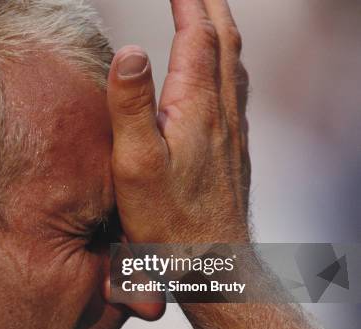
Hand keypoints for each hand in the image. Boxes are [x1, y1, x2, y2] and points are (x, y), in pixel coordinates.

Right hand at [108, 0, 249, 243]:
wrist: (215, 263)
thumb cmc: (170, 221)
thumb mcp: (137, 164)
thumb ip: (131, 106)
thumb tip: (132, 50)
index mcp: (196, 108)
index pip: (199, 37)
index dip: (189, 2)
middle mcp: (221, 113)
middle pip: (225, 42)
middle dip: (210, 7)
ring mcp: (232, 131)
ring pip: (234, 65)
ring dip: (222, 31)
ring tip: (209, 15)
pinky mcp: (232, 149)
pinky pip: (235, 90)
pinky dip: (226, 63)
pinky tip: (219, 74)